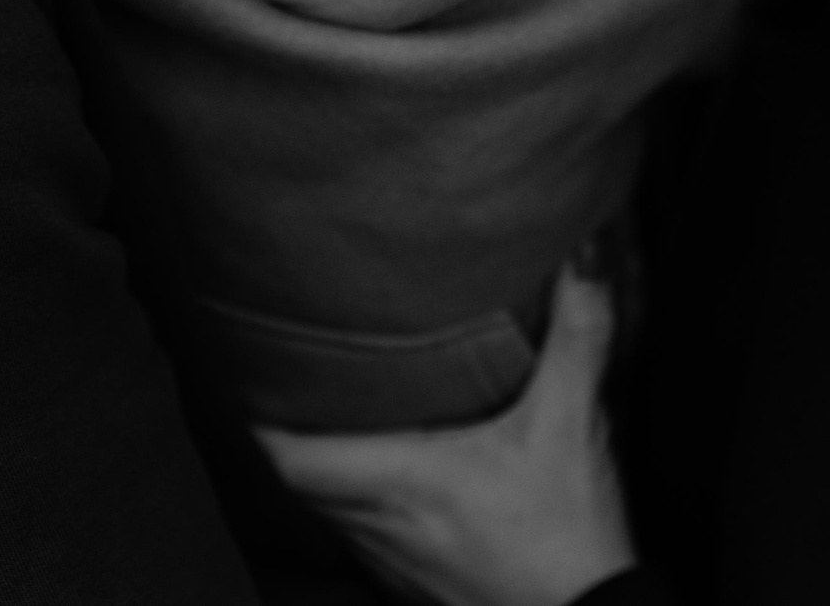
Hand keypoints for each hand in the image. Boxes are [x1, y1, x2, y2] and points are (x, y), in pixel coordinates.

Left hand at [258, 265, 634, 605]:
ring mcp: (391, 560)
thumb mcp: (572, 426)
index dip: (255, 417)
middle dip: (281, 429)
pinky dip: (352, 499)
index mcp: (397, 482)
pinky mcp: (414, 582)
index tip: (244, 370)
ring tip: (315, 412)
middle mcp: (378, 526)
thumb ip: (578, 334)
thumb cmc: (568, 540)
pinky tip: (376, 474)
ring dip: (317, 465)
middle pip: (292, 480)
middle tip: (279, 374)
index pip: (286, 457)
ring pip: (322, 510)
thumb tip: (584, 255)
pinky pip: (358, 534)